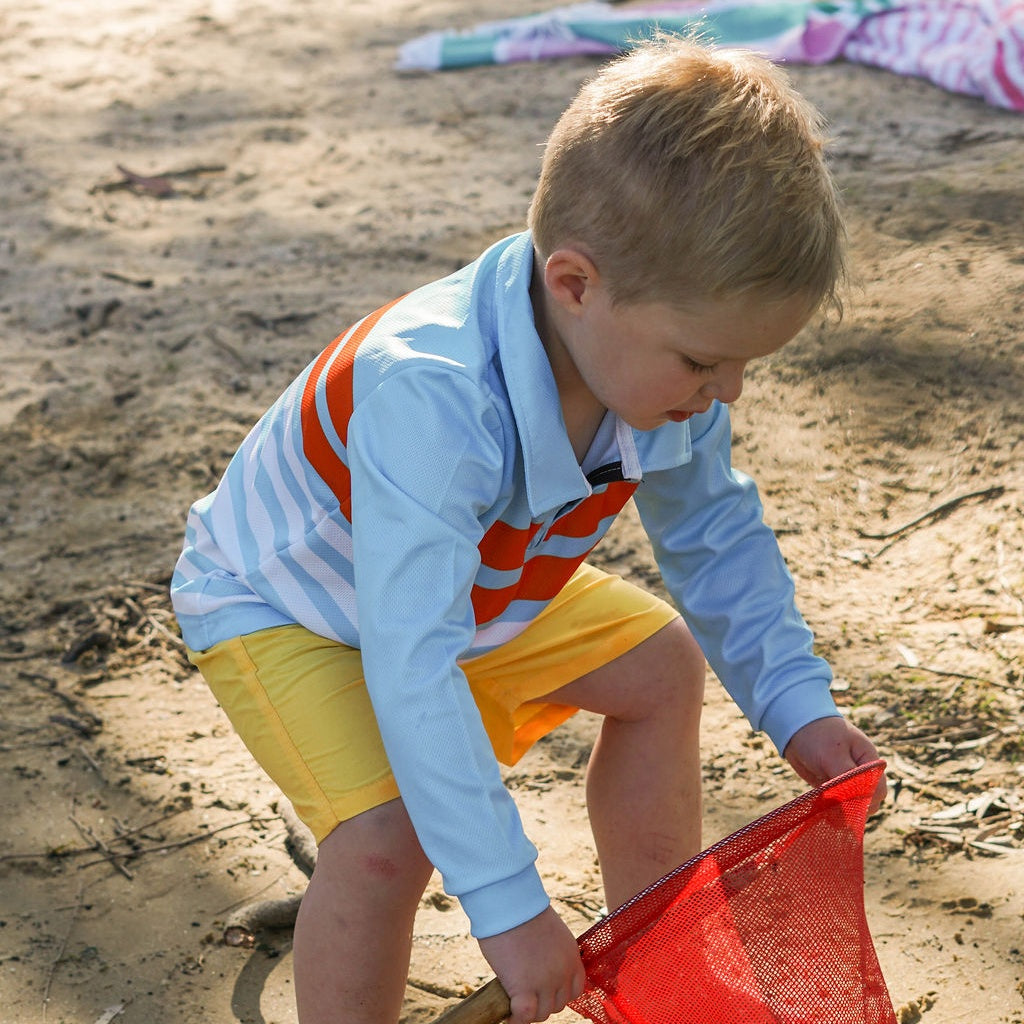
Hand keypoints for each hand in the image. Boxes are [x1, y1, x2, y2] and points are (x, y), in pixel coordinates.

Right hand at [478, 907, 584, 1023]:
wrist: (511, 904)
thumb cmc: (523, 911)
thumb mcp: (550, 933)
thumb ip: (551, 953)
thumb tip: (539, 967)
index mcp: (572, 957)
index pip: (575, 990)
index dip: (560, 994)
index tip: (546, 992)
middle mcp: (563, 972)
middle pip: (558, 1004)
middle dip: (543, 1003)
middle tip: (526, 997)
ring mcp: (546, 982)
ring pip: (542, 1013)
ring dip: (529, 1012)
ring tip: (515, 1006)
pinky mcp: (525, 988)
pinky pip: (524, 1016)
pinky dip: (516, 1020)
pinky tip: (508, 1016)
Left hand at [783, 716, 886, 814]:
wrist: (794, 723)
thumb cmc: (817, 734)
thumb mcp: (832, 755)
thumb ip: (846, 780)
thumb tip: (855, 806)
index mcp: (868, 760)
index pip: (878, 790)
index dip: (867, 802)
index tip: (849, 804)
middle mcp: (860, 771)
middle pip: (866, 800)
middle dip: (853, 808)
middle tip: (835, 811)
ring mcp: (845, 778)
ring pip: (849, 803)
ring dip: (839, 810)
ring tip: (825, 809)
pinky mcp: (830, 783)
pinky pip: (834, 801)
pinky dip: (828, 806)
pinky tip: (818, 806)